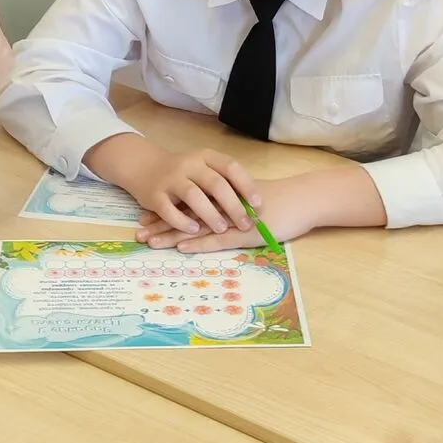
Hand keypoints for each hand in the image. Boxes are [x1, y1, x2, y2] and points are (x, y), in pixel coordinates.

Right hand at [84, 133, 261, 236]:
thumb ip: (223, 181)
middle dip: (233, 206)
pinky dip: (183, 222)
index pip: (231, 167)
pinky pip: (169, 210)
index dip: (246, 185)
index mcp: (205, 156)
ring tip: (222, 229)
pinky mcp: (154, 195)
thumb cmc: (183, 171)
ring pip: (193, 196)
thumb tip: (254, 205)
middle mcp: (189, 164)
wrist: (142, 165)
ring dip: (210, 214)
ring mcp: (170, 178)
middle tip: (246, 224)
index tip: (259, 204)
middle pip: (215, 183)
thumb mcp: (203, 168)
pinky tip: (194, 231)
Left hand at [135, 180, 316, 252]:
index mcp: (222, 195)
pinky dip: (199, 242)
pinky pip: (217, 239)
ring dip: (172, 235)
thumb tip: (213, 211)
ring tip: (150, 241)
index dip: (166, 210)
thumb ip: (230, 204)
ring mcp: (232, 220)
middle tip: (138, 231)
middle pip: (185, 214)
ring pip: (196, 227)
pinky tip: (181, 246)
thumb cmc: (280, 201)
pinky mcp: (244, 234)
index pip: (188, 202)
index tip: (145, 216)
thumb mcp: (250, 200)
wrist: (304, 200)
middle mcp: (223, 205)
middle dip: (160, 223)